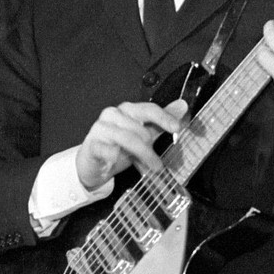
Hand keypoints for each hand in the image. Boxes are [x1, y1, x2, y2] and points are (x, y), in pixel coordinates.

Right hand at [73, 98, 189, 191]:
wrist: (93, 164)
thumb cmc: (118, 147)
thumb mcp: (142, 135)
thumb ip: (160, 122)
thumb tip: (182, 106)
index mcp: (127, 110)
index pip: (148, 109)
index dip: (164, 118)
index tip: (177, 128)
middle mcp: (112, 114)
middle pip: (139, 128)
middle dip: (150, 146)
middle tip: (156, 161)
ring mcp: (100, 128)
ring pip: (127, 139)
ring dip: (142, 155)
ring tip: (150, 167)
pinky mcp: (91, 144)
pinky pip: (106, 149)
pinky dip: (114, 155)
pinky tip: (116, 161)